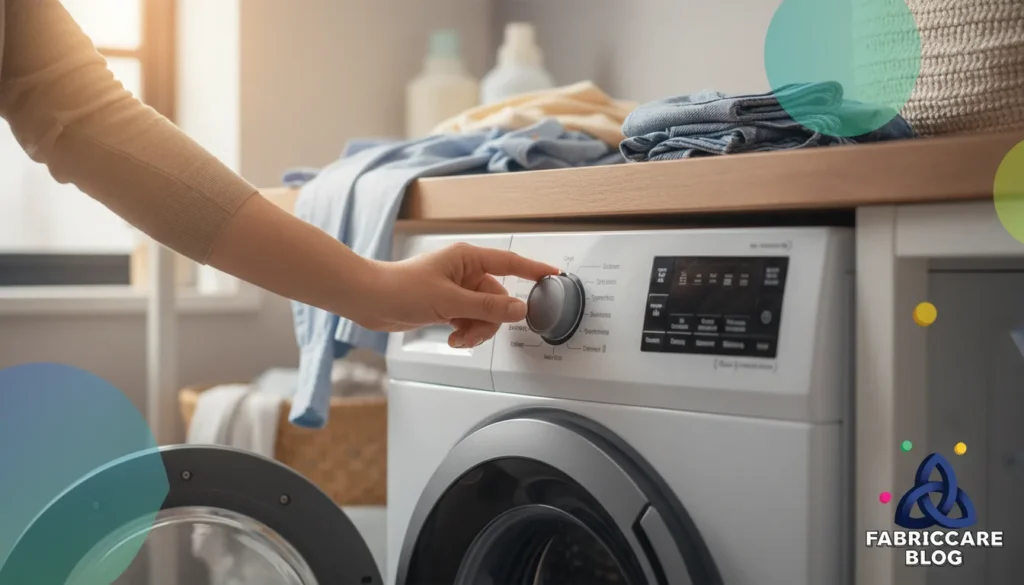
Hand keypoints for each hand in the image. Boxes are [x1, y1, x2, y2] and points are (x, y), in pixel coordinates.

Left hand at [355, 243, 559, 347]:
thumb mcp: (449, 301)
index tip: (554, 276)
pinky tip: (453, 337)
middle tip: (473, 332)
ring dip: (476, 330)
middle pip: (498, 298)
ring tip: (458, 338)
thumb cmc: (400, 289)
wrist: (369, 301)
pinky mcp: (447, 305)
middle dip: (490, 320)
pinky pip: (471, 320)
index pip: (511, 263)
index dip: (534, 270)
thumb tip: (519, 308)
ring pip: (485, 313)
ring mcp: (457, 289)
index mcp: (468, 259)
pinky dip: (466, 332)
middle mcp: (465, 272)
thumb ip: (487, 307)